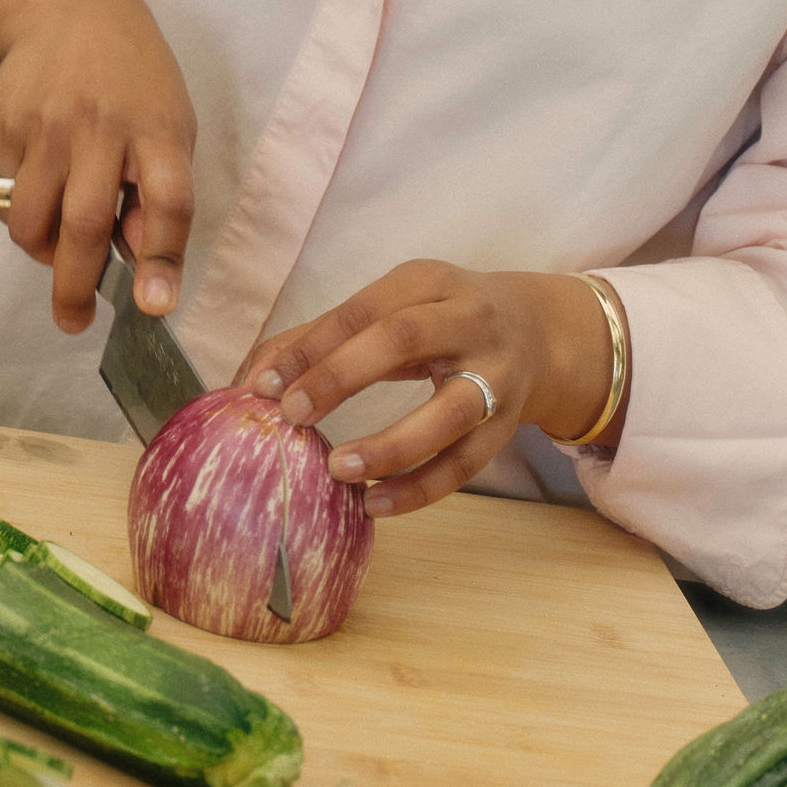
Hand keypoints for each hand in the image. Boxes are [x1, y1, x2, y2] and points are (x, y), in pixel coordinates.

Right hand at [0, 0, 195, 336]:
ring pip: (29, 222)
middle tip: (74, 322)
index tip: (154, 306)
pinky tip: (39, 196)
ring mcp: (47, 127)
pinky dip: (20, 215)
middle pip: (84, 224)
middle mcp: (101, 129)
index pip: (169, 201)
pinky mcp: (4, 127)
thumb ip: (161, 187)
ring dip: (41, 254)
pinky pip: (4, 196)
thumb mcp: (169, 117)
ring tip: (56, 250)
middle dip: (76, 288)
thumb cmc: (131, 75)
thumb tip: (140, 260)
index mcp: (158, 129)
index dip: (163, 259)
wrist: (62, 6)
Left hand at [235, 261, 623, 518]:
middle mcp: (468, 319)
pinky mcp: (508, 424)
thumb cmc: (438, 320)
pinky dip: (419, 489)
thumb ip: (321, 337)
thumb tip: (249, 380)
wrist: (537, 332)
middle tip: (291, 416)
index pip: (362, 309)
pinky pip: (465, 464)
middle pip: (403, 339)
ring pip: (447, 412)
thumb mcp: (391, 308)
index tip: (262, 385)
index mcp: (427, 282)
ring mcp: (495, 374)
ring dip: (389, 444)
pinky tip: (374, 504)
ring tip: (336, 470)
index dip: (312, 346)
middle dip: (341, 376)